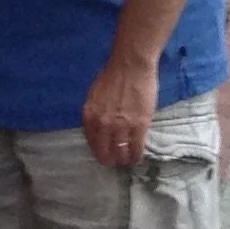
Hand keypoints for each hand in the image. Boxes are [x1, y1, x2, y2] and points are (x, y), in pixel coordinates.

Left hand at [82, 54, 158, 168]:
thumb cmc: (112, 76)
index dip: (98, 151)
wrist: (131, 66)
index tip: (102, 155)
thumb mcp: (94, 96)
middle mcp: (103, 124)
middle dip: (109, 160)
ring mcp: (121, 126)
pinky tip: (136, 158)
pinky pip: (136, 148)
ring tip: (126, 162)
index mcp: (90, 115)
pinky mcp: (139, 125)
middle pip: (104, 151)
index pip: (91, 142)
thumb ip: (94, 113)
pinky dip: (136, 156)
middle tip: (114, 162)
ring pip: (121, 153)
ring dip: (123, 160)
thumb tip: (97, 128)